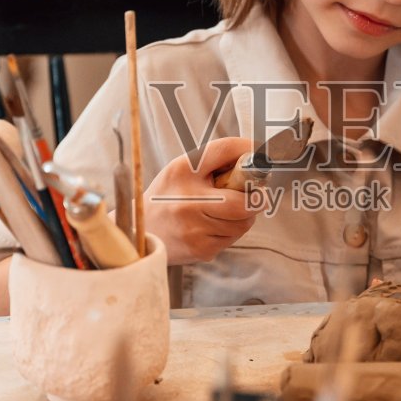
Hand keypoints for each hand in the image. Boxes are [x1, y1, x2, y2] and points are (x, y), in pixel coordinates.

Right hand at [144, 137, 255, 264]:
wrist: (140, 230)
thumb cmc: (169, 196)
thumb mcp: (184, 168)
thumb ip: (218, 157)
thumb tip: (256, 151)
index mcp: (184, 171)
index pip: (225, 150)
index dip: (249, 152)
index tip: (259, 157)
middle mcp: (188, 200)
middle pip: (246, 201)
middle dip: (254, 199)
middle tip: (248, 196)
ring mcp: (195, 228)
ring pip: (244, 223)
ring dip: (241, 217)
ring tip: (222, 212)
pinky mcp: (201, 249)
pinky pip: (232, 239)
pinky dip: (229, 233)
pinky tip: (210, 227)